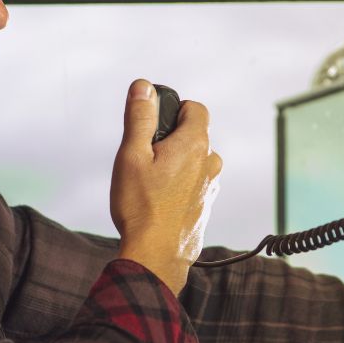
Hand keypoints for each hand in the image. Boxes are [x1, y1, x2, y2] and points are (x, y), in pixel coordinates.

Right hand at [110, 79, 221, 293]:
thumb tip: (144, 87)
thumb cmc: (141, 206)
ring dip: (176, 163)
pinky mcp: (205, 206)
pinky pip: (194, 183)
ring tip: (150, 182)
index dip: (174, 109)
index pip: (195, 108)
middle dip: (170, 138)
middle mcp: (210, 163)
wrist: (156, 255)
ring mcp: (211, 186)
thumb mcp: (132, 155)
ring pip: (194, 160)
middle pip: (194, 135)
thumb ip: (140, 117)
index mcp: (195, 144)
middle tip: (143, 157)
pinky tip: (158, 200)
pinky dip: (179, 184)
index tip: (153, 123)